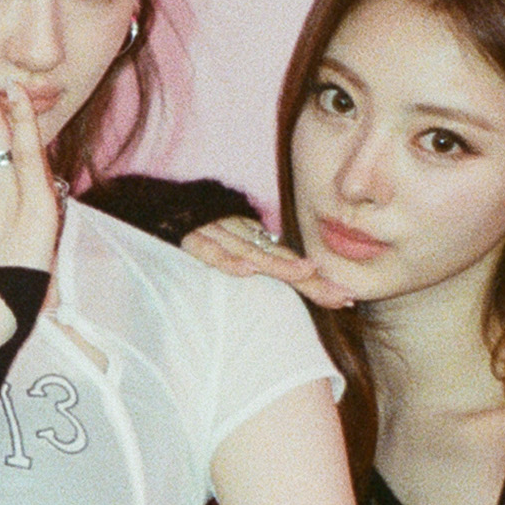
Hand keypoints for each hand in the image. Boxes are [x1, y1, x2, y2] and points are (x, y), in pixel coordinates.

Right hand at [181, 214, 358, 308]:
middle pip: (279, 258)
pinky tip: (245, 270)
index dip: (315, 281)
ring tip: (306, 274)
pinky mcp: (191, 238)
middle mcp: (240, 236)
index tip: (345, 299)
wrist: (159, 205)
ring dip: (278, 265)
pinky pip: (210, 250)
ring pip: (251, 252)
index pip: (288, 262)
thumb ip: (252, 263)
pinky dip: (226, 260)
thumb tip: (285, 284)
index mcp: (250, 240)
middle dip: (310, 278)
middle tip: (340, 295)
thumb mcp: (228, 247)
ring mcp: (217, 234)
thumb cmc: (197, 230)